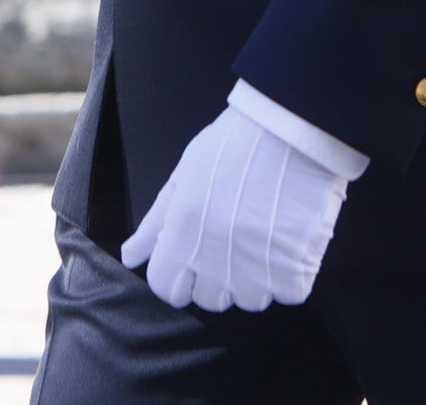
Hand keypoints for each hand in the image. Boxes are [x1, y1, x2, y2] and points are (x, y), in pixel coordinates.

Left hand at [117, 86, 356, 310]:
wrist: (294, 125)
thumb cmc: (237, 143)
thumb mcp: (185, 174)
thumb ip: (156, 221)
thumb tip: (130, 256)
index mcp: (182, 233)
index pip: (167, 287)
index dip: (180, 277)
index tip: (196, 262)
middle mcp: (213, 257)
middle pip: (210, 300)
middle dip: (220, 279)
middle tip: (238, 242)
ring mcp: (255, 267)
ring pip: (251, 300)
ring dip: (259, 278)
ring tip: (268, 239)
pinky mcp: (294, 268)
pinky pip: (290, 293)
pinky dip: (294, 274)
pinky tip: (293, 240)